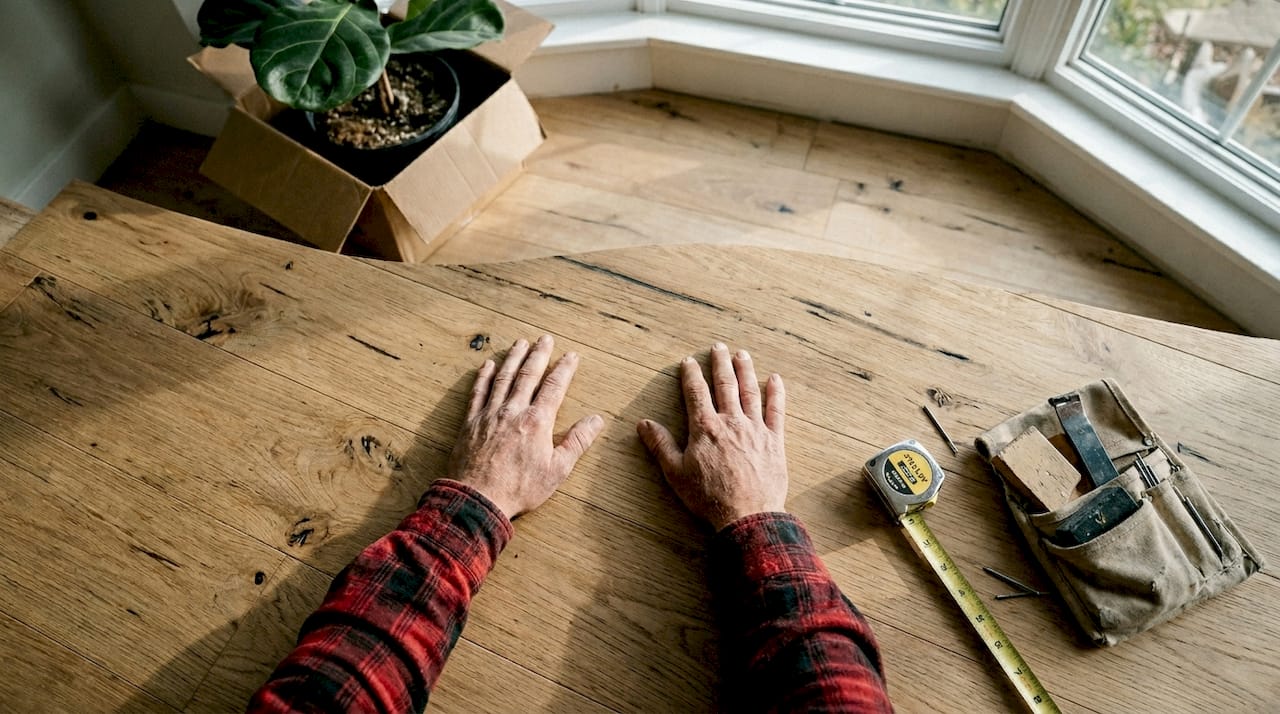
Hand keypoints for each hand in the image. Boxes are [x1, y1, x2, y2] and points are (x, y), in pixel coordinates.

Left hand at [448, 335, 604, 520]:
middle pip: (528, 375)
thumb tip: (596, 420)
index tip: (571, 355)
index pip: (554, 387)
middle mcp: (513, 411)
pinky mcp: (471, 422)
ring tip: (520, 342)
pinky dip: (484, 376)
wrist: (478, 498)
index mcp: (537, 421)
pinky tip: (489, 364)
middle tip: (545, 338)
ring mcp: (490, 414)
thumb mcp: (557, 470)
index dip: (564, 369)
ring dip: (513, 358)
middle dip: (539, 354)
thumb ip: (577, 441)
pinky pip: (478, 392)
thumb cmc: (519, 488)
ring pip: (504, 378)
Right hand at [637, 343, 787, 530]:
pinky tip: (775, 379)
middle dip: (720, 363)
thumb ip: (661, 445)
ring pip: (750, 391)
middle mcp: (731, 421)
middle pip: (724, 384)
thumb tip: (644, 424)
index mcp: (705, 428)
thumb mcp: (676, 473)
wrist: (747, 515)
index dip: (691, 374)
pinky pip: (776, 411)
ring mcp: (755, 429)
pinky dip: (776, 393)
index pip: (696, 392)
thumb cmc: (709, 497)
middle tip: (718, 347)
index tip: (688, 361)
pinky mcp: (774, 441)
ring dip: (745, 370)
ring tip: (742, 354)